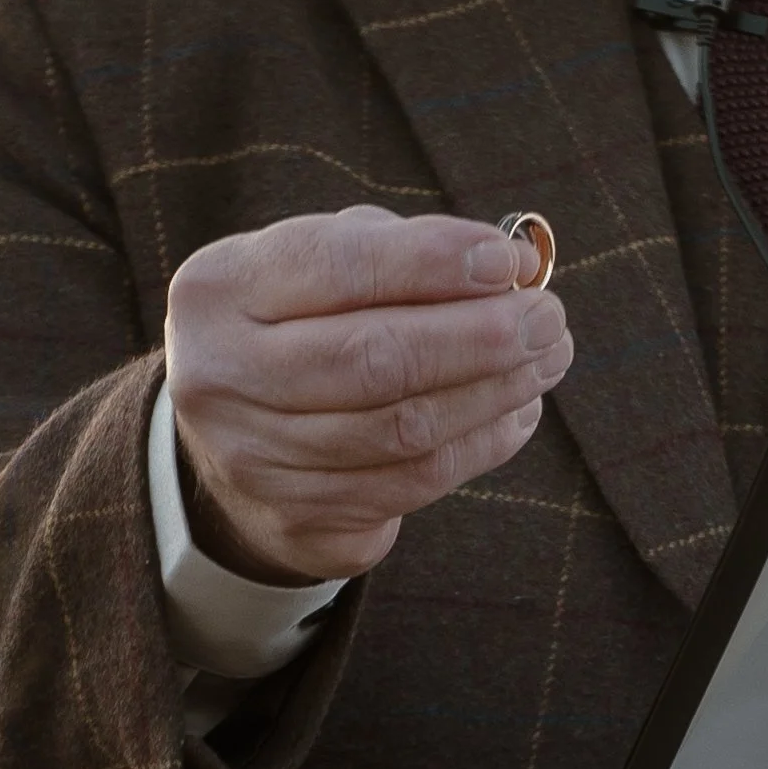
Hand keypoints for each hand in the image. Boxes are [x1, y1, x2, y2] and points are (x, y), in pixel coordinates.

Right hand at [165, 206, 573, 584]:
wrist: (233, 430)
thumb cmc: (300, 319)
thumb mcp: (322, 262)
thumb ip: (407, 249)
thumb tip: (513, 265)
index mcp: (219, 291)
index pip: (338, 267)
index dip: (433, 263)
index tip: (510, 259)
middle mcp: (219, 377)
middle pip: (373, 360)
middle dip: (479, 337)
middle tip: (548, 318)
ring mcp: (253, 460)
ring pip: (402, 430)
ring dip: (494, 392)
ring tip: (547, 358)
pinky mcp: (296, 520)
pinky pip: (412, 484)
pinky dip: (480, 444)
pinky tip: (517, 412)